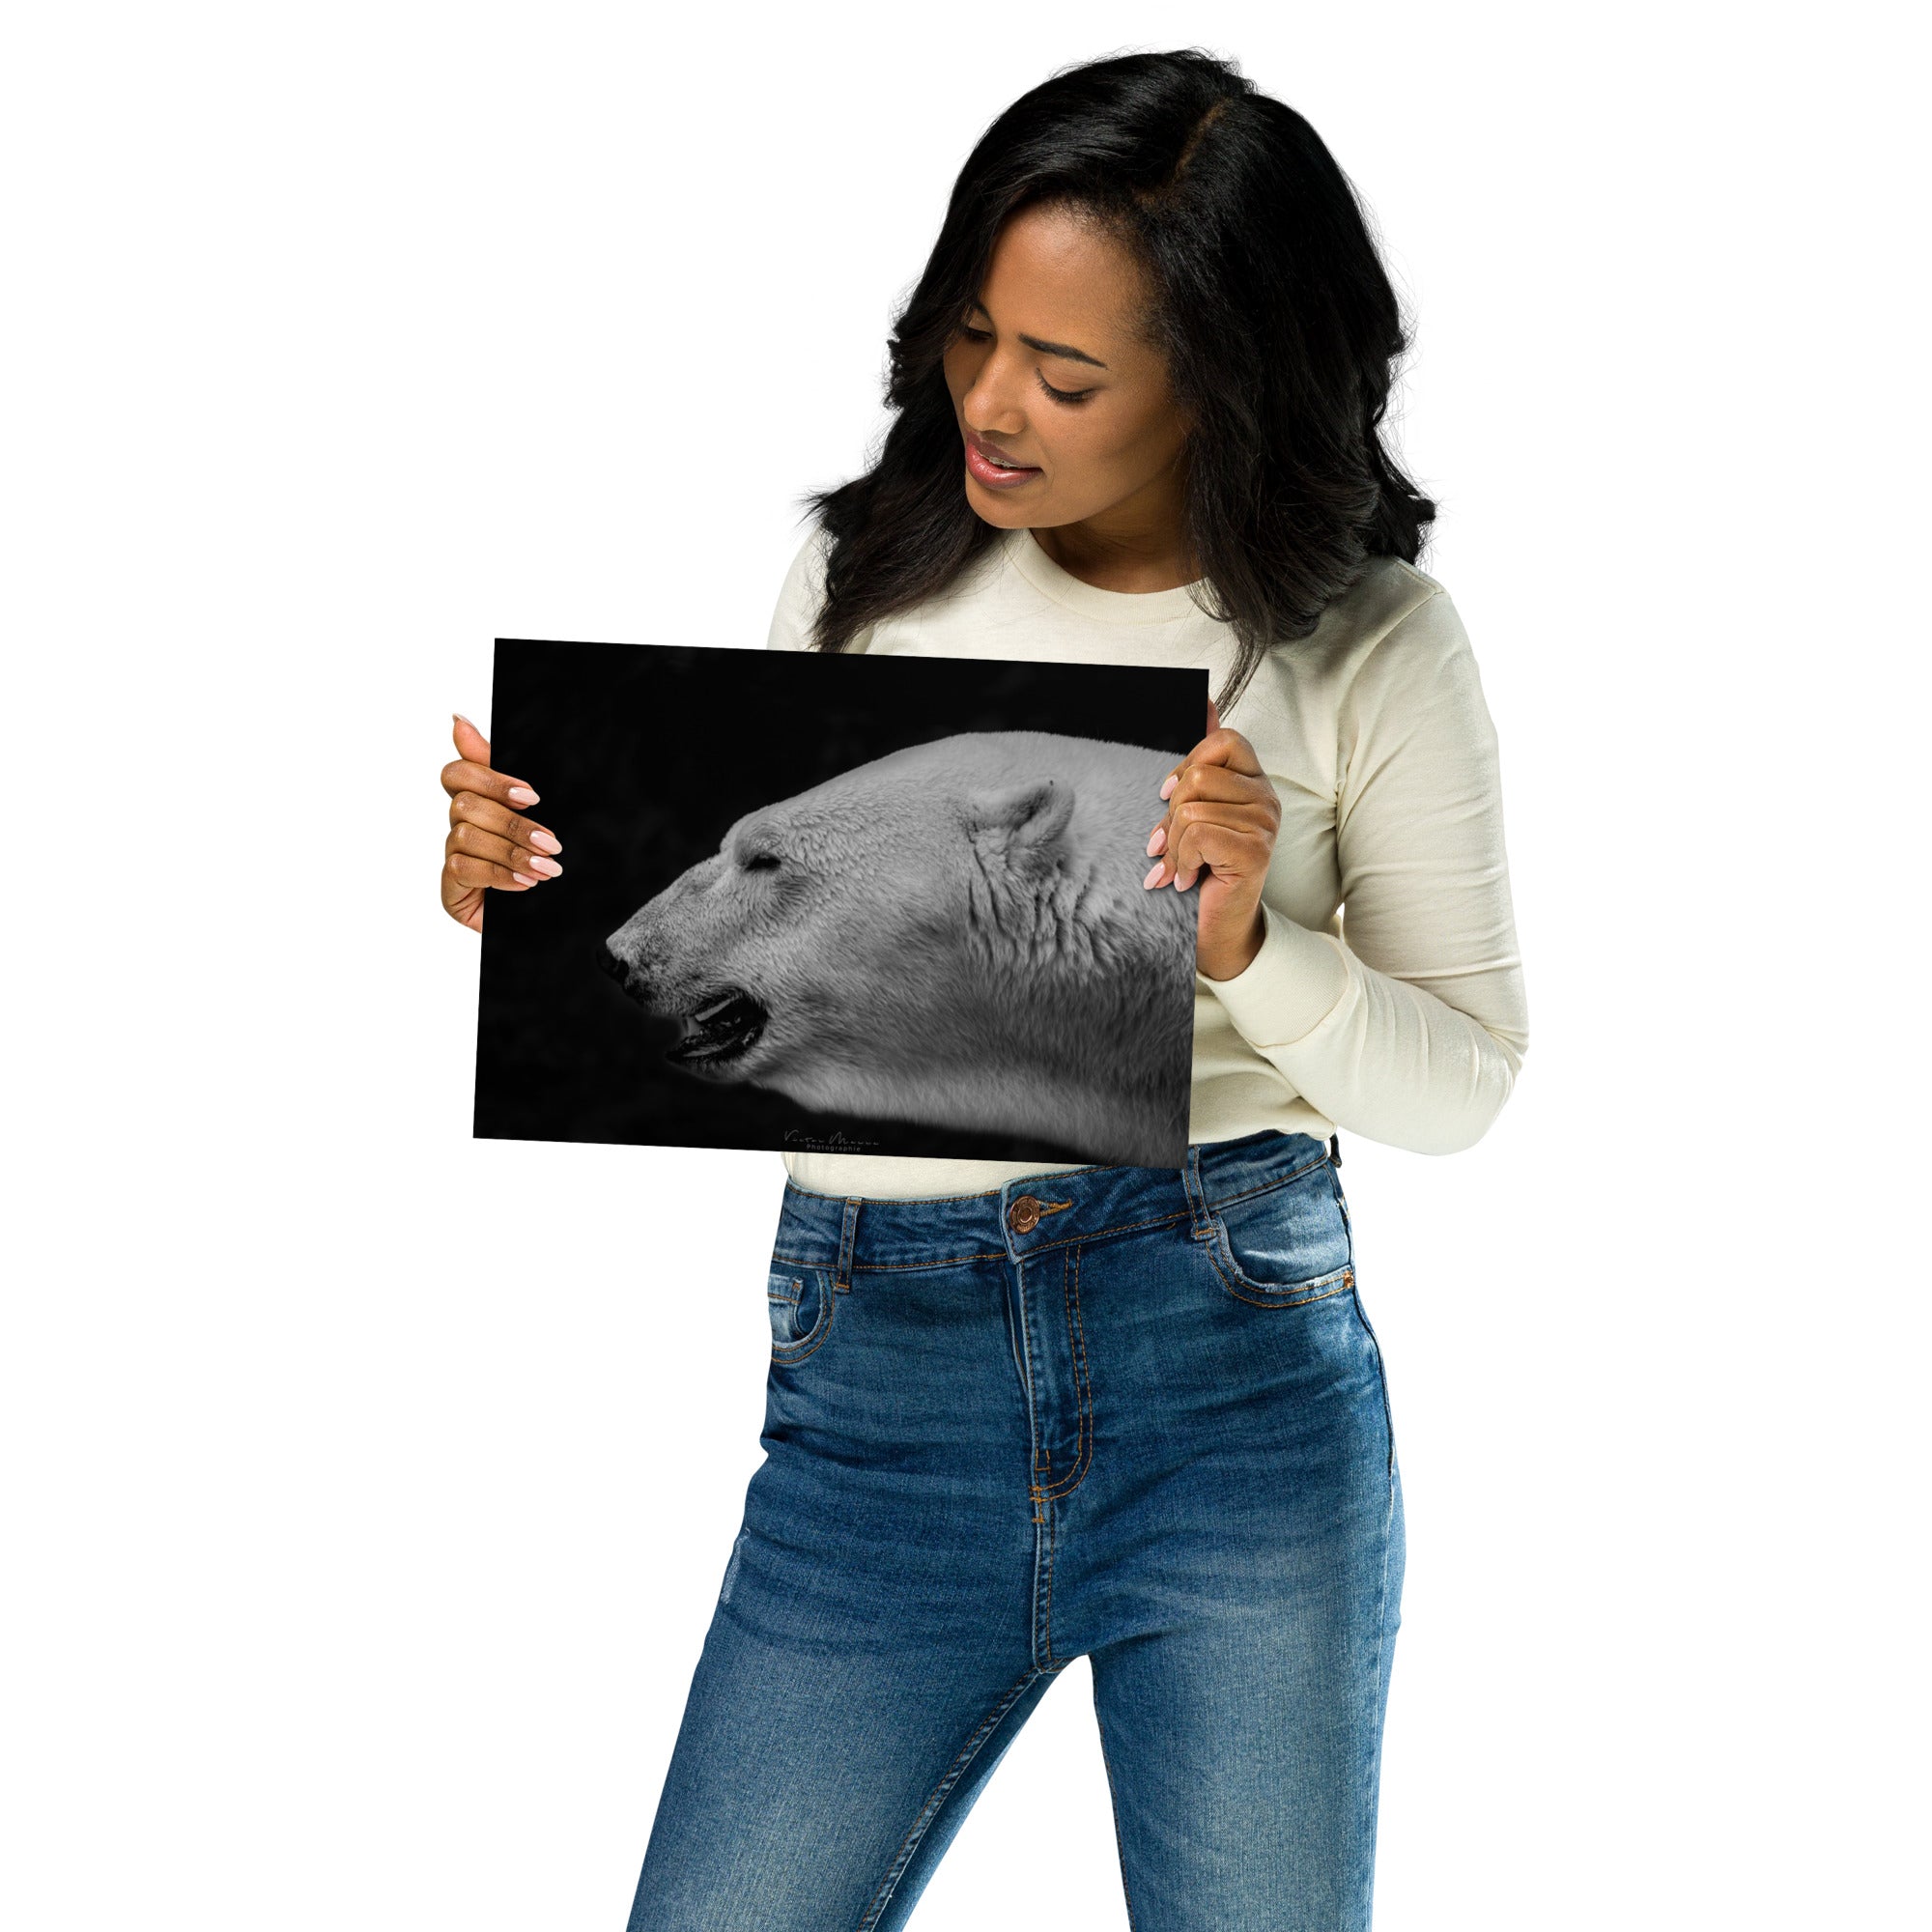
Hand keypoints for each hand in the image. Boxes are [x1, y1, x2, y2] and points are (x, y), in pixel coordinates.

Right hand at [440, 714, 563, 931]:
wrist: (549, 919)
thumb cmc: (540, 862)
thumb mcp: (533, 815)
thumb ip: (502, 773)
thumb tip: (457, 719)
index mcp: (477, 802)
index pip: (457, 773)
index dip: (490, 779)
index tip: (532, 796)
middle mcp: (458, 827)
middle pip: (465, 805)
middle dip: (513, 824)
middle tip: (551, 842)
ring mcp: (452, 858)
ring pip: (466, 836)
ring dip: (511, 852)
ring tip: (547, 869)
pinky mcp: (450, 889)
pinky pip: (463, 868)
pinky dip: (499, 874)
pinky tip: (525, 884)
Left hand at [1142, 698, 1280, 980]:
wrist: (1214, 928)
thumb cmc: (1200, 869)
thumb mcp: (1192, 810)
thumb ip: (1200, 761)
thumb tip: (1203, 700)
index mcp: (1253, 781)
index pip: (1223, 740)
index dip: (1187, 764)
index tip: (1168, 796)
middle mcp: (1266, 798)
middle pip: (1200, 776)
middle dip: (1171, 814)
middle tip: (1169, 843)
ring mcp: (1265, 823)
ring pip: (1193, 808)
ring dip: (1174, 845)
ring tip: (1179, 866)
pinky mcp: (1255, 850)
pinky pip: (1199, 834)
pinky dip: (1181, 860)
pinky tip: (1186, 879)